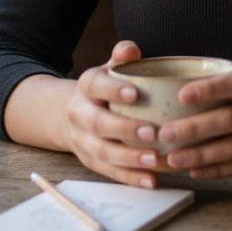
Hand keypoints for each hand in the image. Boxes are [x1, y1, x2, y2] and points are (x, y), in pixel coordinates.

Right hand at [61, 40, 161, 188]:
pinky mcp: (90, 161)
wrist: (75, 112)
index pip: (96, 86)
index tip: (135, 94)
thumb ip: (122, 57)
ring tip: (156, 159)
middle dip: (125, 130)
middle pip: (98, 124)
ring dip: (129, 159)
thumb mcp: (110, 67)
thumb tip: (131, 50)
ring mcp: (83, 141)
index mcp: (86, 86)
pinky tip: (152, 180)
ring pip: (103, 152)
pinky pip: (109, 172)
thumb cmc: (106, 86)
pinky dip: (130, 178)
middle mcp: (79, 114)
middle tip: (152, 132)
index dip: (113, 90)